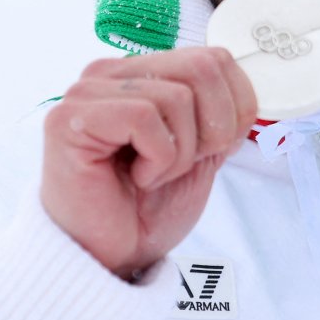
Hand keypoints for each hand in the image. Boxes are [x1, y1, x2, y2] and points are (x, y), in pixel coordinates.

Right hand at [40, 47, 257, 279]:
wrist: (109, 262)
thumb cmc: (145, 212)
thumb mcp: (201, 155)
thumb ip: (219, 115)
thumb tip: (249, 91)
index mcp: (142, 74)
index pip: (214, 58)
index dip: (235, 108)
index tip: (212, 151)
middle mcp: (112, 73)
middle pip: (203, 66)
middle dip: (213, 129)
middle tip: (182, 166)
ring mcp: (88, 93)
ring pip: (177, 97)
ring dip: (180, 154)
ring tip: (151, 176)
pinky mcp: (70, 118)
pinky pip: (144, 117)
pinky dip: (157, 159)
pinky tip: (135, 178)